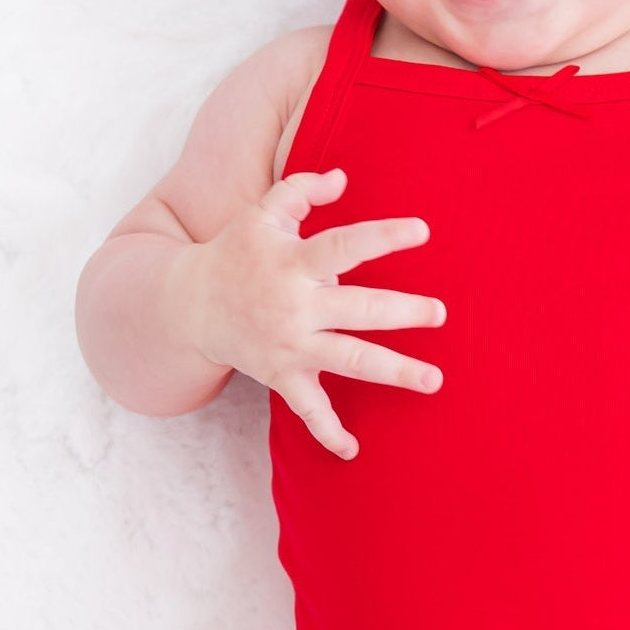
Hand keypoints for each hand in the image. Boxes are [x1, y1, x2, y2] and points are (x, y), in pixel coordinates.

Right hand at [172, 166, 444, 459]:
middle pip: (359, 309)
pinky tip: (352, 451)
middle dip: (402, 312)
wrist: (189, 306)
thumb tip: (343, 177)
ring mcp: (291, 346)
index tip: (423, 231)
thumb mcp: (262, 214)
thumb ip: (301, 190)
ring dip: (394, 372)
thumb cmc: (235, 254)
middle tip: (439, 313)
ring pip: (350, 361)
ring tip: (433, 380)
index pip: (345, 246)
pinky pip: (307, 410)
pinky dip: (328, 433)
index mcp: (293, 262)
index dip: (384, 237)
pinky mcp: (282, 376)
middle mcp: (295, 306)